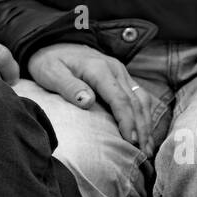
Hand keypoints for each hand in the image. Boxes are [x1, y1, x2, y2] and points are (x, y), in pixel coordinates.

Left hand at [27, 43, 153, 153]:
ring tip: (147, 149)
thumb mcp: (51, 73)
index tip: (130, 141)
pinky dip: (144, 115)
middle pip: (135, 102)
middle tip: (143, 153)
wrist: (54, 43)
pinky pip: (139, 96)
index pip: (119, 98)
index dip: (127, 121)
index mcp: (98, 69)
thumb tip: (87, 102)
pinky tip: (145, 132)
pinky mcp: (122, 77)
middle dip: (141, 128)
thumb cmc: (49, 62)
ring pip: (141, 100)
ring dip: (146, 124)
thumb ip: (68, 87)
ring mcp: (121, 72)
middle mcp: (115, 69)